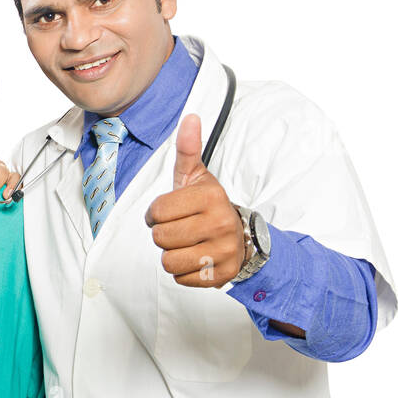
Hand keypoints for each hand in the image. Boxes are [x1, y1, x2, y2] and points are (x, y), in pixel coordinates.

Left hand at [144, 114, 246, 286]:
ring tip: (187, 244)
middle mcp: (220, 224)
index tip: (171, 212)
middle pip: (160, 238)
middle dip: (163, 235)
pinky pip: (180, 279)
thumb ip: (188, 150)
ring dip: (171, 254)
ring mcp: (223, 252)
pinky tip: (195, 258)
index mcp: (210, 197)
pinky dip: (183, 272)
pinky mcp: (221, 276)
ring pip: (168, 261)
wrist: (241, 237)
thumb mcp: (197, 177)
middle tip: (179, 229)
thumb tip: (190, 117)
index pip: (156, 212)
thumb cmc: (208, 206)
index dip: (155, 214)